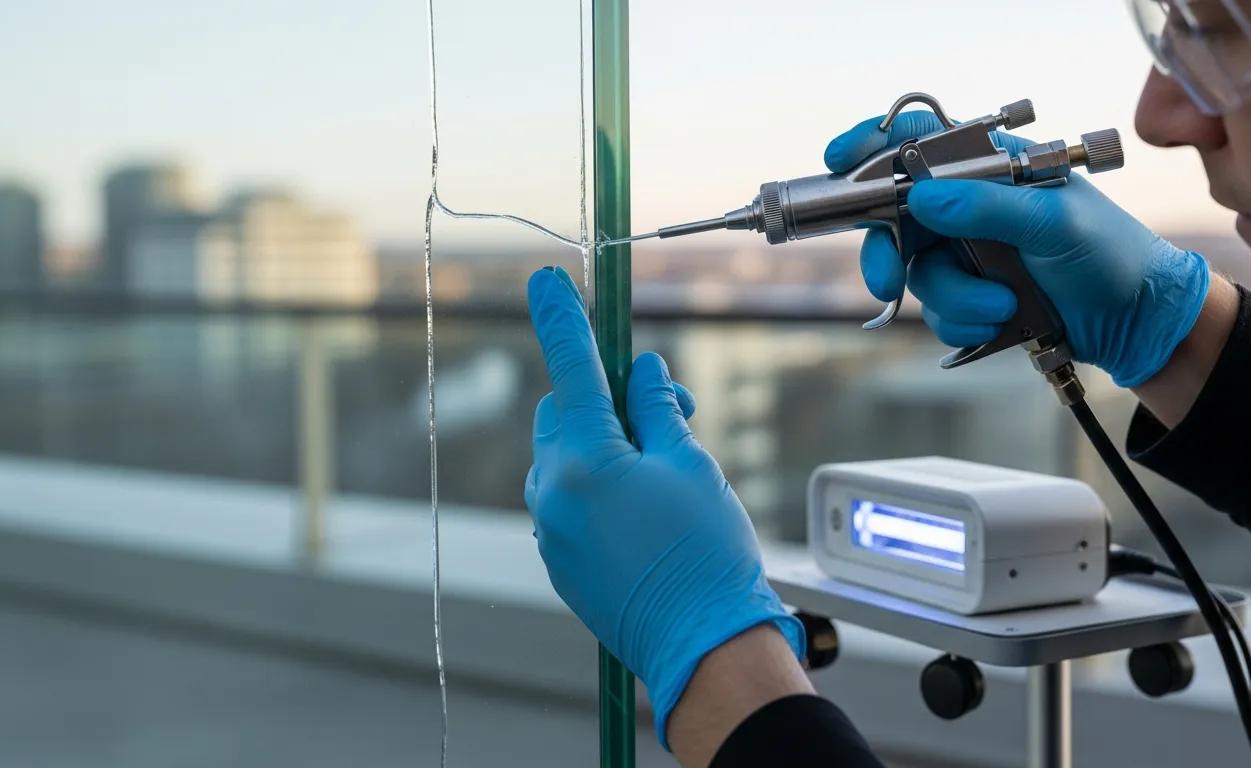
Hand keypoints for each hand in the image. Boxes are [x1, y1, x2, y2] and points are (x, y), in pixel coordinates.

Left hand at [523, 266, 803, 747]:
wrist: (703, 646)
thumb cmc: (705, 554)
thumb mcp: (690, 464)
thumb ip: (655, 409)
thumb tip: (638, 373)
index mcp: (583, 461)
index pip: (572, 370)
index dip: (563, 321)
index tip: (545, 283)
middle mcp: (553, 492)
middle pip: (566, 412)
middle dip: (610, 398)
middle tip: (672, 408)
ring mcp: (551, 529)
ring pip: (567, 455)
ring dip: (606, 443)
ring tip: (667, 469)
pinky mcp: (559, 557)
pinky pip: (569, 496)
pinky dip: (599, 482)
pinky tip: (647, 509)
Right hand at [824, 112, 1210, 387]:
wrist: (1137, 322)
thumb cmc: (1111, 254)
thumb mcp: (1054, 220)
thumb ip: (988, 207)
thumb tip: (922, 198)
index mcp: (991, 166)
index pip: (919, 141)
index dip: (872, 146)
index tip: (839, 160)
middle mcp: (970, 206)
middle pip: (896, 219)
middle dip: (888, 255)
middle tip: (888, 279)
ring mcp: (968, 253)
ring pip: (917, 276)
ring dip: (955, 299)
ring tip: (1002, 307)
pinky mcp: (971, 297)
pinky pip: (938, 313)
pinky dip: (964, 323)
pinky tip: (1000, 323)